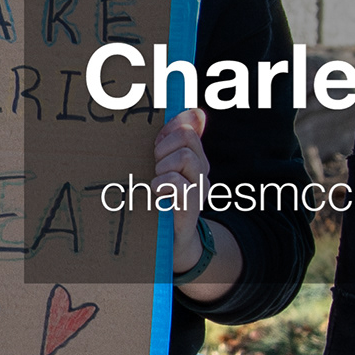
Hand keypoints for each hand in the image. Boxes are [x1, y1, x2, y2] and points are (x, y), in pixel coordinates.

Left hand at [150, 107, 242, 301]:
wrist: (171, 242)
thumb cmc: (161, 200)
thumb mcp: (164, 167)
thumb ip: (175, 141)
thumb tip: (196, 111)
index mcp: (194, 156)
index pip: (189, 125)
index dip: (170, 128)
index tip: (156, 143)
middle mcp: (201, 170)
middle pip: (187, 137)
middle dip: (163, 146)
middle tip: (153, 165)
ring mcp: (199, 188)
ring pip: (186, 157)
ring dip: (162, 166)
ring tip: (155, 181)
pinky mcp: (192, 207)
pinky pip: (181, 184)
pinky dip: (164, 184)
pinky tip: (157, 193)